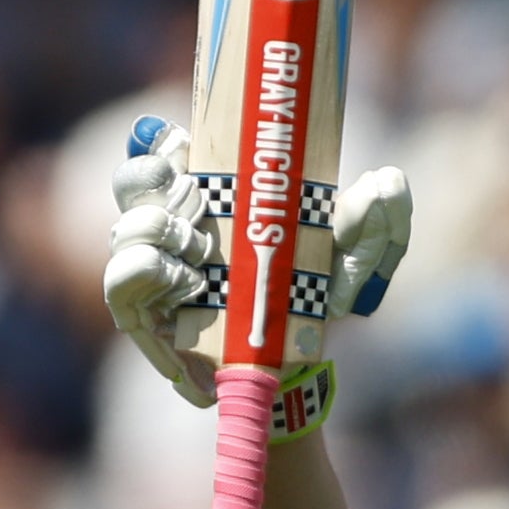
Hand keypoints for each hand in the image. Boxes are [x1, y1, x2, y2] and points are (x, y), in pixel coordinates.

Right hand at [101, 124, 416, 402]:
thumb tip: (386, 183)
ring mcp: (152, 270)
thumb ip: (374, 218)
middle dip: (156, 184)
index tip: (183, 144)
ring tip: (199, 260)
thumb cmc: (312, 296)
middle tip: (197, 200)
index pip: (163, 150)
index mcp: (208, 193)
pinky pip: (122, 292)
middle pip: (132, 182)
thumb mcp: (351, 255)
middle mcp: (170, 225)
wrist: (295, 366)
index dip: (162, 142)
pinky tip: (183, 286)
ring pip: (125, 233)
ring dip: (155, 235)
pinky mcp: (143, 318)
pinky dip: (144, 282)